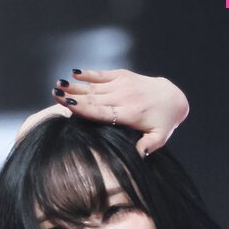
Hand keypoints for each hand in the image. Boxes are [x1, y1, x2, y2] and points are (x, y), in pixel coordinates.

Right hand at [51, 69, 188, 153]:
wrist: (173, 98)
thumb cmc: (163, 123)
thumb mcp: (159, 138)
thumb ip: (147, 146)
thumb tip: (138, 155)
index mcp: (129, 114)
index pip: (101, 112)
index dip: (83, 108)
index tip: (67, 104)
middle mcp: (124, 97)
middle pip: (94, 97)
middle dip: (73, 95)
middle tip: (54, 93)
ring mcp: (123, 84)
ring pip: (95, 86)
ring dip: (75, 85)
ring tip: (58, 84)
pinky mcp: (123, 75)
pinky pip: (103, 74)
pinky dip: (89, 73)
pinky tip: (74, 72)